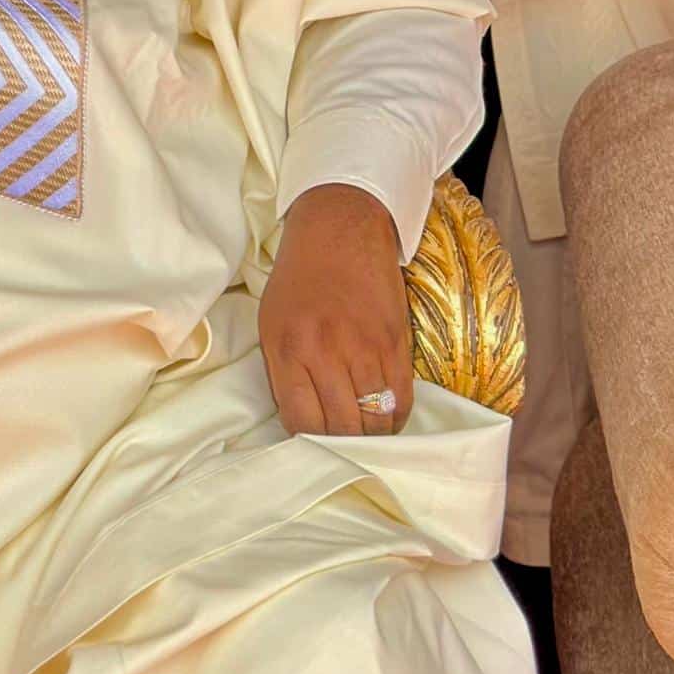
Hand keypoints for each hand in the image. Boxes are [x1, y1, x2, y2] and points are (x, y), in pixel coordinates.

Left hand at [259, 182, 411, 437]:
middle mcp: (327, 351)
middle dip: (341, 444)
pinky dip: (395, 416)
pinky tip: (384, 413)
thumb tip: (301, 423)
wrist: (340, 229)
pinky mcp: (397, 341)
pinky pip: (403, 401)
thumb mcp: (271, 323)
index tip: (312, 442)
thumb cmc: (300, 280)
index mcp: (289, 348)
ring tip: (364, 428)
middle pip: (342, 429)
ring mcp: (366, 348)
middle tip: (341, 439)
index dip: (308, 441)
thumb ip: (283, 374)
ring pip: (375, 421)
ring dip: (370, 434)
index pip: (302, 422)